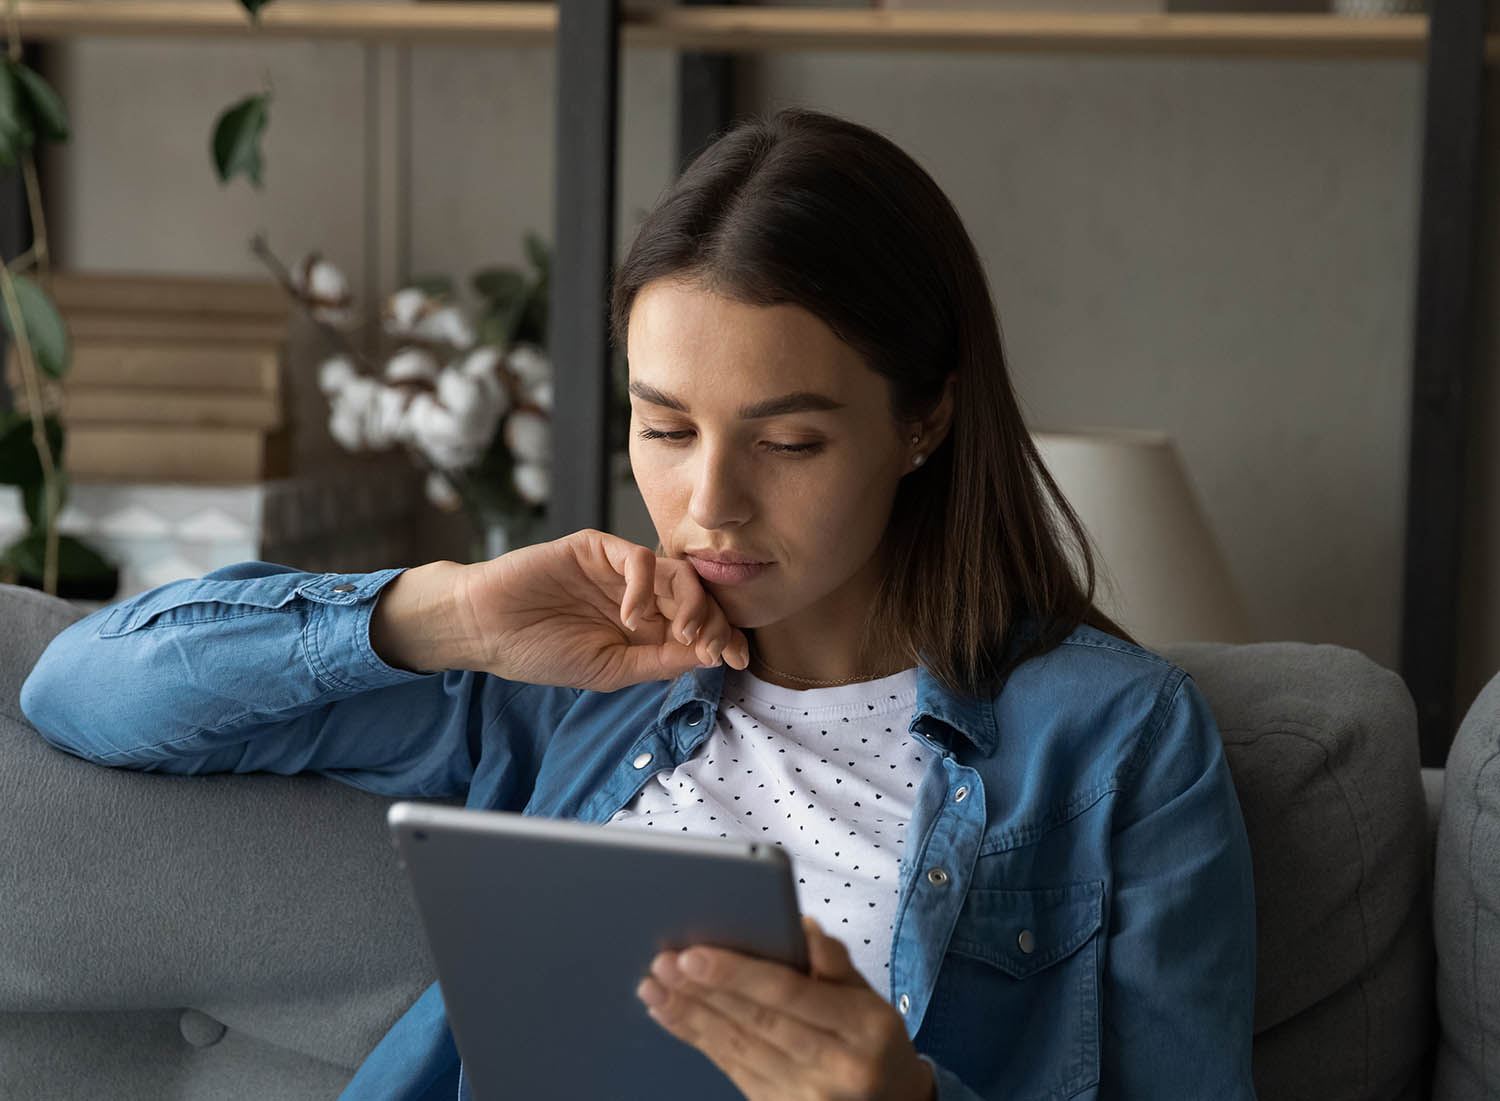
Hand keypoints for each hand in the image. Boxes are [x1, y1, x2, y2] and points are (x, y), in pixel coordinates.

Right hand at [371, 528, 750, 691]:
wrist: (486, 628)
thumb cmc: (540, 651)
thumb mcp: (609, 670)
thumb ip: (659, 661)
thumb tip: (712, 656)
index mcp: (645, 627)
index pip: (699, 626)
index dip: (723, 640)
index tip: (736, 661)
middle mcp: (639, 595)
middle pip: (697, 597)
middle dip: (715, 622)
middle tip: (714, 646)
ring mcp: (620, 570)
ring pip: (678, 573)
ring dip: (691, 603)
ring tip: (681, 632)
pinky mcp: (599, 547)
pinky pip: (641, 558)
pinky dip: (646, 587)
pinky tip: (631, 616)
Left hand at [635, 915, 936, 1100]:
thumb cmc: (873, 1038)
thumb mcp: (869, 995)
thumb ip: (834, 961)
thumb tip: (801, 925)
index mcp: (864, 1027)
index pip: (790, 994)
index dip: (738, 974)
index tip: (695, 955)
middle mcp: (838, 1067)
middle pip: (757, 1023)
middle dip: (704, 992)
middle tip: (664, 963)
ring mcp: (808, 1097)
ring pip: (737, 1049)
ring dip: (690, 1015)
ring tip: (655, 986)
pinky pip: (733, 1070)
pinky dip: (699, 1040)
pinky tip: (673, 1016)